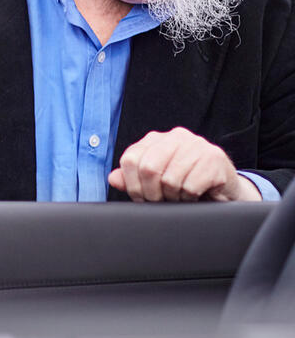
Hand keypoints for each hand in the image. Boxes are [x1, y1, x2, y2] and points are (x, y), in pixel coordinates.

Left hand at [108, 127, 261, 201]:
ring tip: (181, 195)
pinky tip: (196, 194)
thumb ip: (131, 177)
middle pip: (148, 168)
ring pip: (170, 180)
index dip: (132, 184)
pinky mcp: (214, 158)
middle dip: (151, 193)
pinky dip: (190, 197)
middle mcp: (176, 137)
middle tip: (161, 200)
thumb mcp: (155, 180)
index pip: (130, 159)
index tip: (141, 197)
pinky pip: (190, 187)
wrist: (224, 189)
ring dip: (173, 197)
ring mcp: (197, 145)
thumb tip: (113, 178)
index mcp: (157, 139)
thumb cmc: (185, 183)